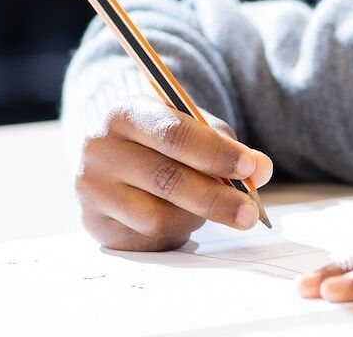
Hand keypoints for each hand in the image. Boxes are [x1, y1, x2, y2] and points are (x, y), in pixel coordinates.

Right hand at [74, 95, 274, 250]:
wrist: (112, 158)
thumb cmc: (159, 140)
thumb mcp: (190, 128)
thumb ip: (225, 145)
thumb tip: (260, 170)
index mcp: (125, 113)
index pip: (173, 134)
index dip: (215, 153)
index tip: (249, 168)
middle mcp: (100, 149)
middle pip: (167, 179)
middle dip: (216, 198)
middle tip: (250, 212)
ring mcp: (92, 190)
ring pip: (159, 216)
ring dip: (195, 218)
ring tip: (205, 207)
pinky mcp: (94, 224)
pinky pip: (149, 239)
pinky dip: (176, 232)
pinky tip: (179, 218)